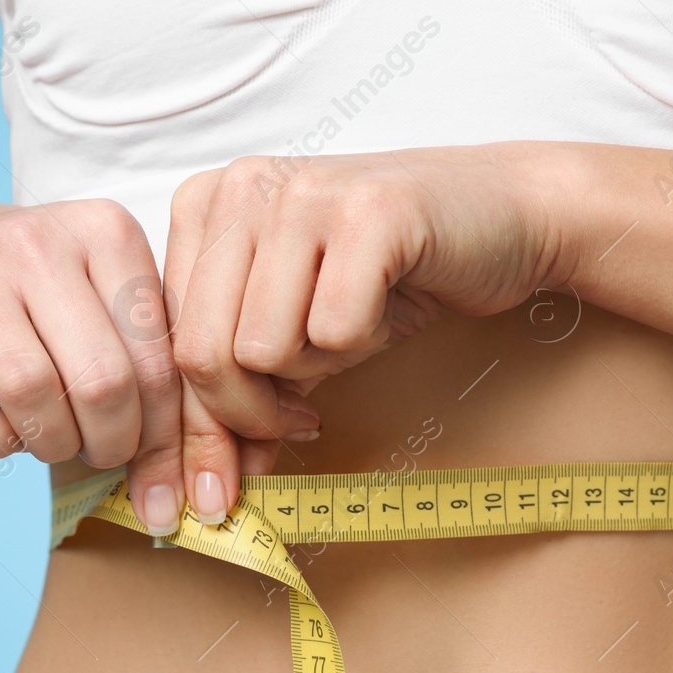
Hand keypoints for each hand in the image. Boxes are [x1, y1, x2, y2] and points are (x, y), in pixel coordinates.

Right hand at [0, 195, 187, 533]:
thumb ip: (150, 357)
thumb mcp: (101, 292)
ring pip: (31, 393)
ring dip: (52, 445)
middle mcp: (38, 241)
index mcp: (105, 230)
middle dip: (111, 443)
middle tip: (102, 453)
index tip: (153, 461)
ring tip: (55, 443)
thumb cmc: (36, 290)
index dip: (163, 430)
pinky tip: (4, 434)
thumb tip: (185, 472)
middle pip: (101, 381)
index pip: (158, 357)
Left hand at [164, 143, 558, 521]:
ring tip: (351, 331)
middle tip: (299, 425)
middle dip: (248, 418)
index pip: (165, 342)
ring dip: (314, 370)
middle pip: (200, 355)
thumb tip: (205, 486)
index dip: (192, 427)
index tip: (218, 486)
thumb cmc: (385, 277)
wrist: (506, 216)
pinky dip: (364, 343)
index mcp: (203, 205)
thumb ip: (235, 389)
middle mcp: (240, 186)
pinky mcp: (368, 211)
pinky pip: (333, 333)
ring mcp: (302, 193)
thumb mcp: (287, 328)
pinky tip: (386, 310)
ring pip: (259, 350)